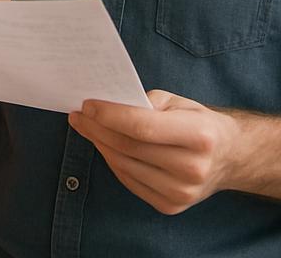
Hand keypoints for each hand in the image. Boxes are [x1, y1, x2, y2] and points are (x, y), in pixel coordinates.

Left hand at [68, 90, 240, 214]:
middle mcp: (192, 168)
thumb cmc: (197, 122)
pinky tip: (103, 145)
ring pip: (124, 164)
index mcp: (198, 136)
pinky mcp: (171, 206)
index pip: (141, 126)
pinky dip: (112, 161)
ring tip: (86, 127)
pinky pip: (129, 180)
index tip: (86, 105)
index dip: (108, 115)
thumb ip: (144, 102)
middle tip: (78, 115)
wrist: (228, 158)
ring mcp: (182, 192)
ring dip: (99, 144)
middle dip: (96, 128)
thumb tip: (105, 105)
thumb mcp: (178, 102)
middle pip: (128, 146)